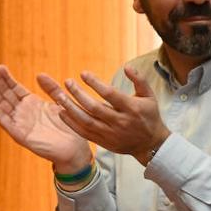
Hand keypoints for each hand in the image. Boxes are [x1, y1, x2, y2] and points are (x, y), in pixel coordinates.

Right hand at [0, 64, 91, 171]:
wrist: (75, 149)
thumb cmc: (69, 127)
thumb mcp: (61, 103)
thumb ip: (51, 89)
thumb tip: (39, 74)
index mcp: (31, 104)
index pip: (15, 88)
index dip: (6, 78)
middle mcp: (23, 113)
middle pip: (6, 95)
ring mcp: (20, 123)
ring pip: (2, 105)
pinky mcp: (19, 134)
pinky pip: (4, 120)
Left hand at [37, 67, 170, 164]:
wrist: (151, 144)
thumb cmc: (149, 116)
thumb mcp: (150, 96)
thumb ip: (139, 79)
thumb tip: (127, 66)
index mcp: (132, 108)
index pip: (110, 94)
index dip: (95, 83)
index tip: (83, 73)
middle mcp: (120, 121)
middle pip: (94, 107)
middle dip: (78, 93)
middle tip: (68, 82)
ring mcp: (111, 133)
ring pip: (86, 120)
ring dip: (71, 108)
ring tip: (60, 96)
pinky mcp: (104, 142)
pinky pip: (84, 132)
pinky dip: (71, 122)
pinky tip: (62, 112)